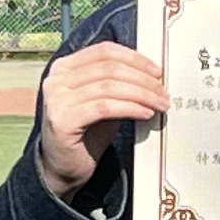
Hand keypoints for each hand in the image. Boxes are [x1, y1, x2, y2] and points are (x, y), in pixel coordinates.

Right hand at [38, 42, 165, 197]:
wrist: (64, 168)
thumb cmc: (86, 133)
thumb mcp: (103, 100)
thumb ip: (118, 83)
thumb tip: (152, 75)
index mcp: (64, 67)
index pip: (104, 51)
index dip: (134, 58)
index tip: (157, 71)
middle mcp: (56, 79)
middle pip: (109, 68)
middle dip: (142, 79)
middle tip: (163, 92)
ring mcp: (56, 99)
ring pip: (109, 87)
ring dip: (141, 95)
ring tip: (159, 104)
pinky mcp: (62, 120)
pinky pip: (104, 107)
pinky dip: (129, 108)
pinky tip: (145, 114)